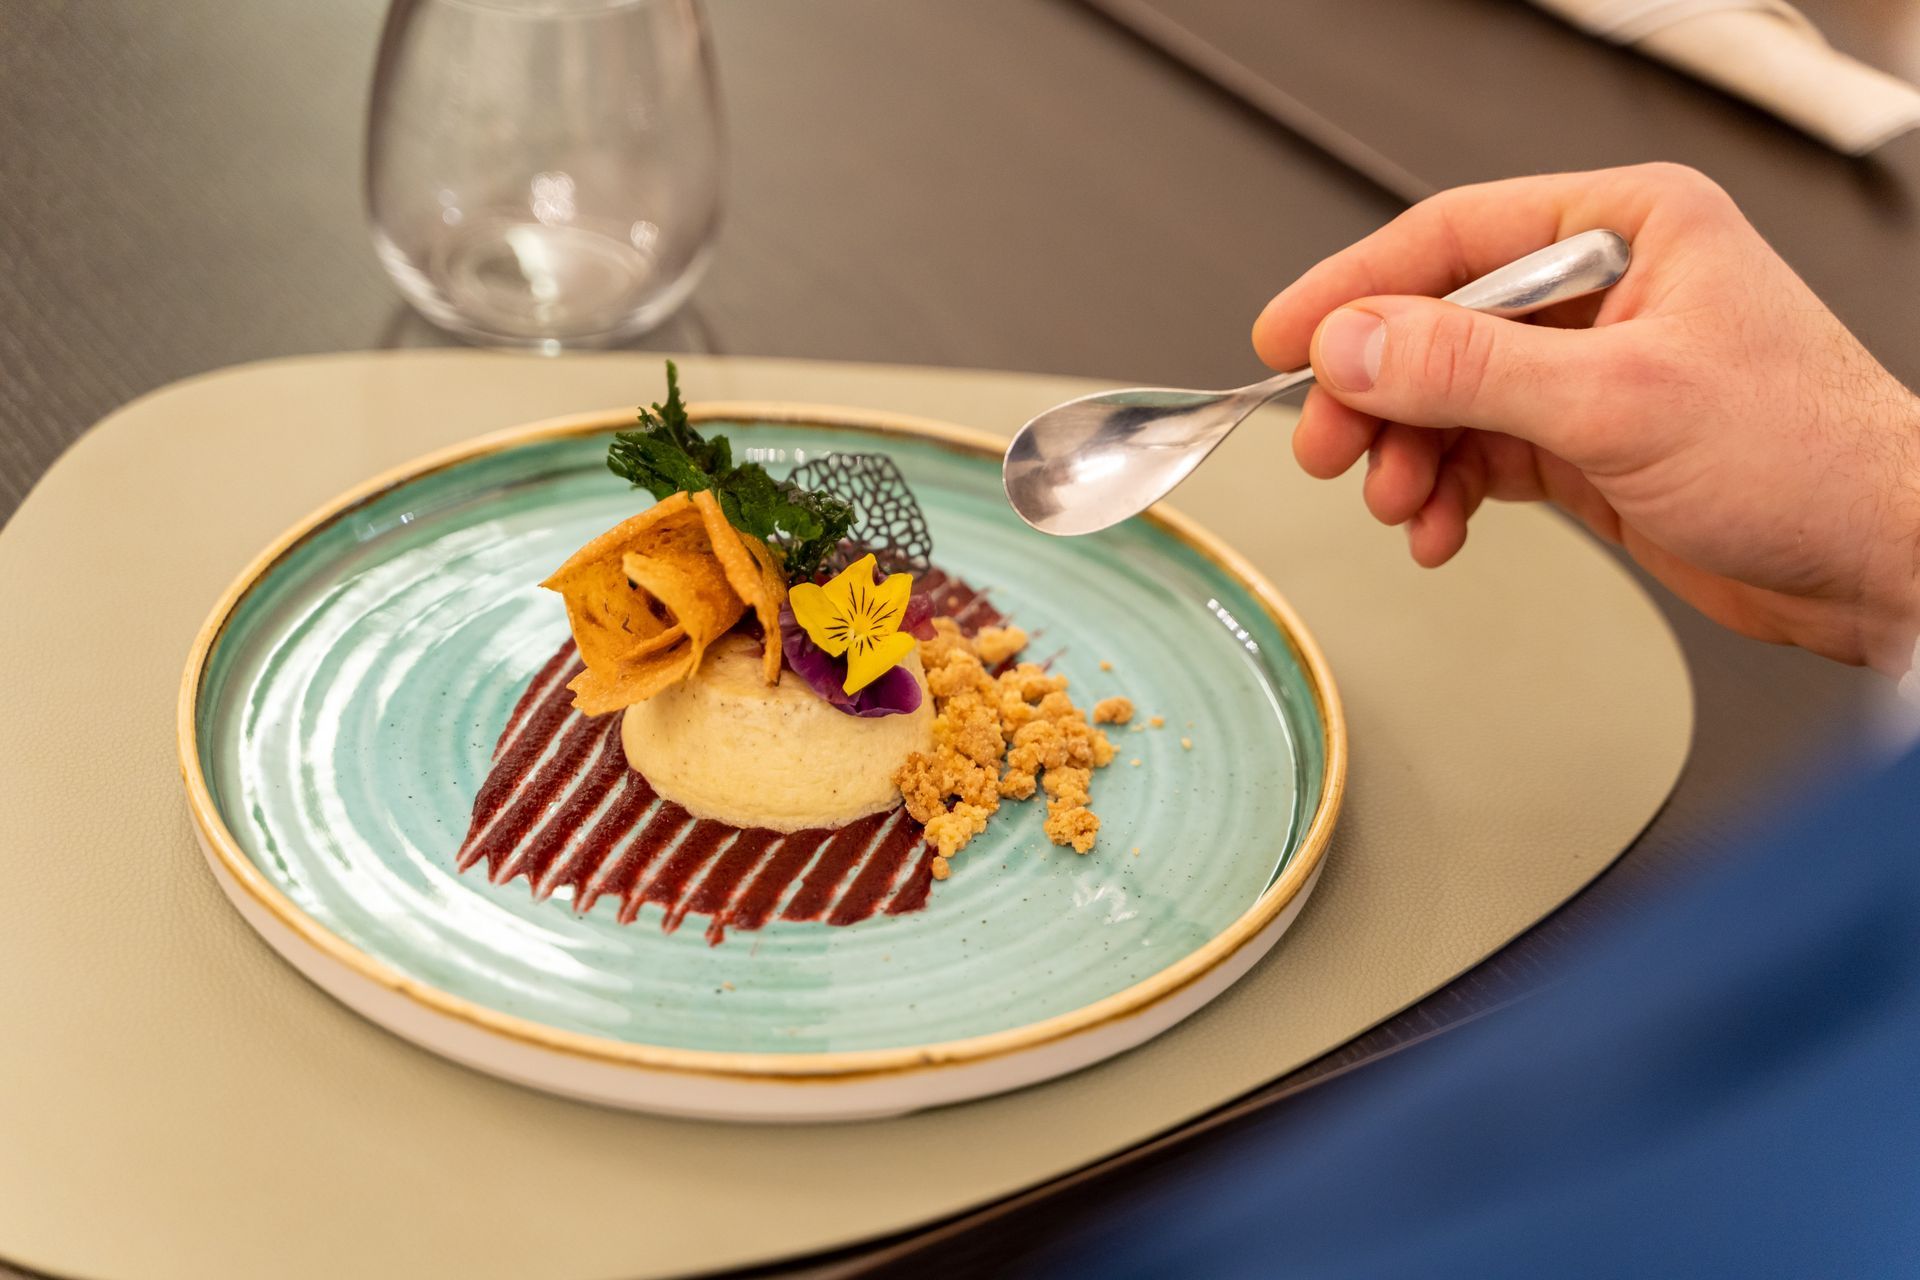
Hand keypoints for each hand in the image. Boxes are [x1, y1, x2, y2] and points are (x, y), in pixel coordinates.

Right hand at [1252, 163, 1919, 674]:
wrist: (1879, 564)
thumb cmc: (1811, 459)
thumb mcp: (1618, 402)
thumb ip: (1471, 369)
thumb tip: (1355, 342)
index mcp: (1629, 226)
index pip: (1452, 238)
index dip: (1355, 287)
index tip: (1284, 336)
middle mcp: (1603, 289)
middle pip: (1437, 325)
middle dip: (1377, 393)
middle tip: (1327, 445)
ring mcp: (1591, 369)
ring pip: (1450, 398)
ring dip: (1408, 456)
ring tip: (1395, 503)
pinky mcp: (1587, 442)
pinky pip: (1479, 455)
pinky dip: (1446, 493)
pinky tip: (1438, 528)